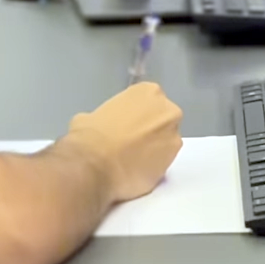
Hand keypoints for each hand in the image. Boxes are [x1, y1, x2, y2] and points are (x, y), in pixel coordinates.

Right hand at [68, 82, 182, 202]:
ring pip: (166, 142)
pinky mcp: (172, 163)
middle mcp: (167, 110)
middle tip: (132, 141)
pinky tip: (136, 171)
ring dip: (154, 148)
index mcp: (148, 92)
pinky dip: (153, 166)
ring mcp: (173, 137)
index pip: (148, 100)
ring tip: (133, 159)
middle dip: (151, 129)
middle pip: (163, 119)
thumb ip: (107, 116)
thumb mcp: (92, 115)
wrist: (95, 165)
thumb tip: (104, 127)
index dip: (137, 114)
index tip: (126, 125)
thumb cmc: (91, 133)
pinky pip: (163, 162)